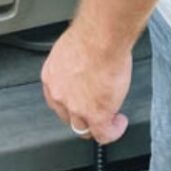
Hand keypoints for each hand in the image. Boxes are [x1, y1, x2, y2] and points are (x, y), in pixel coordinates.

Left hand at [41, 22, 131, 144]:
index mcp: (51, 76)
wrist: (101, 38)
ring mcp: (75, 107)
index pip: (56, 98)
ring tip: (110, 119)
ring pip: (83, 128)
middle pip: (67, 116)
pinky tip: (119, 123)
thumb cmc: (90, 36)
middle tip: (96, 110)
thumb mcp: (71, 50)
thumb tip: (83, 68)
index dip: (70, 103)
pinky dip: (112, 132)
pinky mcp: (96, 115)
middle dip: (82, 116)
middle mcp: (59, 93)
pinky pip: (103, 134)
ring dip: (96, 126)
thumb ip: (74, 64)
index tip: (81, 100)